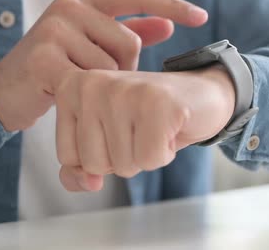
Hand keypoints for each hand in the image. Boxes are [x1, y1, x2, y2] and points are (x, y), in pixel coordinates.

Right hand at [0, 0, 207, 130]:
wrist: (8, 91)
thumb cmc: (59, 66)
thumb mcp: (95, 44)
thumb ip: (130, 32)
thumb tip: (168, 26)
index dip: (173, 5)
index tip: (202, 17)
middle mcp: (69, 4)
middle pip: (130, 41)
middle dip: (123, 68)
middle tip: (94, 77)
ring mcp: (54, 28)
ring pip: (112, 66)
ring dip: (104, 85)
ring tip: (77, 84)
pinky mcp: (44, 58)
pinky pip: (92, 82)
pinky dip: (87, 96)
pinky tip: (66, 94)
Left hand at [54, 66, 235, 191]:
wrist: (201, 95)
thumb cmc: (148, 119)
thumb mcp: (105, 141)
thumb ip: (79, 168)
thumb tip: (89, 183)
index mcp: (71, 88)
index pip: (68, 157)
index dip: (99, 156)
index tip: (116, 129)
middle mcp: (92, 84)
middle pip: (94, 164)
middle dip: (123, 158)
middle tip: (140, 128)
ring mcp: (124, 91)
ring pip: (123, 165)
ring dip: (145, 156)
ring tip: (154, 127)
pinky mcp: (157, 103)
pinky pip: (150, 160)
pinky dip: (164, 154)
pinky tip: (169, 129)